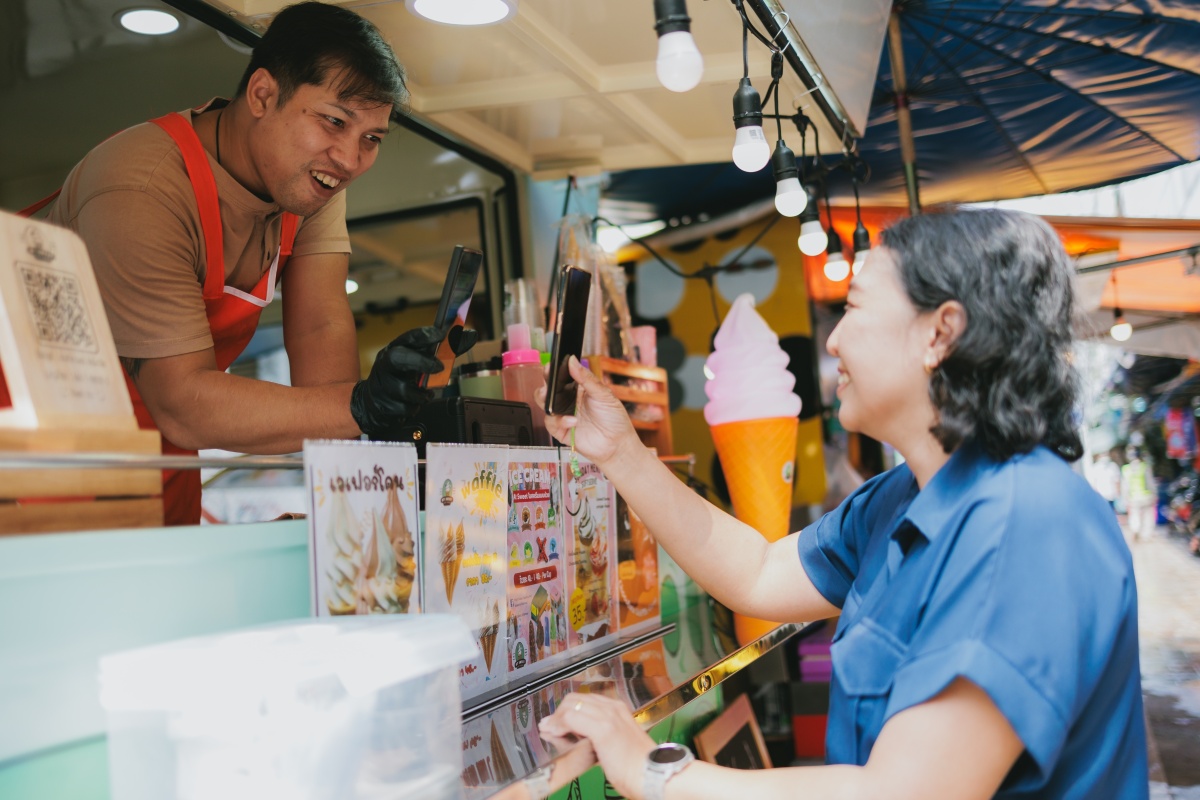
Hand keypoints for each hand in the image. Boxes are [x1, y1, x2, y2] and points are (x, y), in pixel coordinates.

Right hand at [349, 326, 443, 439]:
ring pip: (403, 389)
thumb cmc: (401, 378)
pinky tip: (412, 404)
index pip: (408, 337)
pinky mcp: (383, 406)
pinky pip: (405, 408)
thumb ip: (444, 351)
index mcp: (394, 349)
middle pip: (398, 358)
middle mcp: (385, 365)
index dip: (424, 335)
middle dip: (420, 361)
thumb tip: (469, 335)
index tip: (441, 334)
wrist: (373, 404)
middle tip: (439, 367)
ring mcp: (382, 386)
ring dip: (420, 393)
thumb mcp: (418, 361)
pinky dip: (414, 407)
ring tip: (425, 393)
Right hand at [536, 357, 638, 467]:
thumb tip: (573, 361)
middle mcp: (567, 401)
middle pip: (548, 390)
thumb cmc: (613, 418)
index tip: (551, 365)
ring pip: (545, 405)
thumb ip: (587, 378)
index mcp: (577, 389)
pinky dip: (560, 421)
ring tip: (554, 401)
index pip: (560, 376)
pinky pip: (552, 424)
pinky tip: (572, 421)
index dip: (553, 370)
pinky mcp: (562, 431)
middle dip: (545, 384)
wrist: (618, 443)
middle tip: (548, 382)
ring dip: (547, 401)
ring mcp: (563, 416)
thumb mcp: (604, 394)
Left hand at [538, 692, 655, 799]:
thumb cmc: (638, 767)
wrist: (653, 775)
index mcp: (618, 710)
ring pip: (571, 706)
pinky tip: (554, 733)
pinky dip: (559, 724)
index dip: (567, 711)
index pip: (585, 701)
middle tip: (549, 726)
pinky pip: (571, 718)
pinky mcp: (603, 728)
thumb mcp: (617, 745)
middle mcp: (613, 708)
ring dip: (556, 719)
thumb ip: (598, 738)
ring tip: (548, 730)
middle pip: (575, 699)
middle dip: (559, 712)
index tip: (555, 723)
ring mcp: (608, 716)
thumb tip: (576, 738)